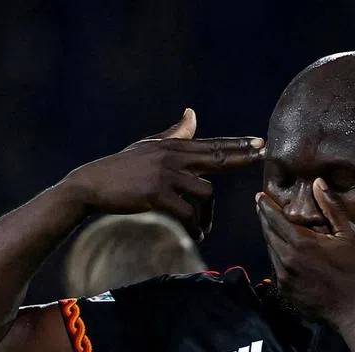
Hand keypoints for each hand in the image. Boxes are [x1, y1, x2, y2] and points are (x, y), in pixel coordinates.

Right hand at [64, 108, 264, 240]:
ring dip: (208, 215)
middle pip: (216, 157)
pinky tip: (197, 235)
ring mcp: (165, 175)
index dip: (238, 145)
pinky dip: (195, 226)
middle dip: (242, 157)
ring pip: (205, 193)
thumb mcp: (149, 147)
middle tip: (263, 157)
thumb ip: (174, 134)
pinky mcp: (156, 195)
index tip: (261, 143)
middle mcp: (172, 157)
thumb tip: (193, 113)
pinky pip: (187, 212)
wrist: (90, 186)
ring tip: (203, 230)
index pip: (213, 145)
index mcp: (173, 147)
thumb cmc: (121, 168)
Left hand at [255, 178, 354, 325]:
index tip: (259, 197)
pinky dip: (277, 256)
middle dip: (264, 219)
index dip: (266, 206)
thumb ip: (331, 208)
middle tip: (261, 207)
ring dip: (270, 237)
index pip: (275, 219)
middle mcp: (287, 260)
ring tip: (272, 226)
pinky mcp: (285, 291)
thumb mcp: (349, 235)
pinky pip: (276, 268)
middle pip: (268, 234)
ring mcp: (284, 278)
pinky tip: (284, 252)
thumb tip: (318, 183)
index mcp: (301, 243)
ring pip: (271, 251)